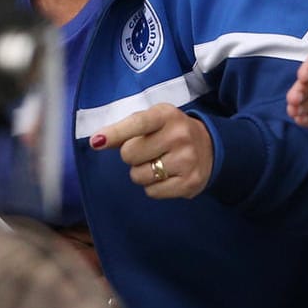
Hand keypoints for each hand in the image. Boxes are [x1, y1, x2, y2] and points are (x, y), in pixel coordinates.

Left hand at [89, 103, 212, 199]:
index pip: (136, 123)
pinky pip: (152, 192)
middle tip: (146, 151)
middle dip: (131, 155)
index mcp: (166, 115)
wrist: (211, 147)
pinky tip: (166, 176)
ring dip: (141, 172)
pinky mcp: (190, 183)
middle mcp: (179, 135)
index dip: (114, 134)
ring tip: (157, 163)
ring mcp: (186, 160)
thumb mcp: (153, 121)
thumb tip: (97, 141)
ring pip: (138, 175)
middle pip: (129, 154)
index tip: (96, 142)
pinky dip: (153, 186)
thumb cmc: (170, 132)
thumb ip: (125, 129)